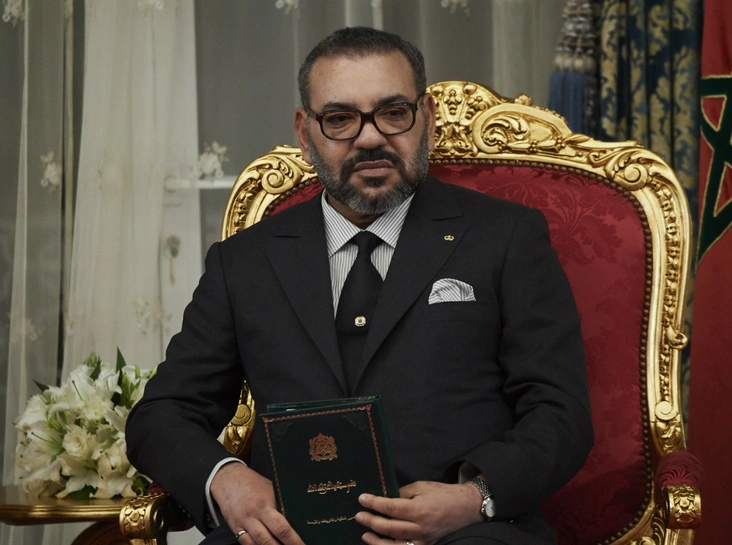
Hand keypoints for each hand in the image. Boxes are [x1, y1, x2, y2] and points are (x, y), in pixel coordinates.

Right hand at [210, 462, 304, 544]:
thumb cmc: (253, 483)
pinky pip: (246, 544)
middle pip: (268, 541)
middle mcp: (252, 517)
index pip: (281, 527)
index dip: (293, 540)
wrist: (228, 479)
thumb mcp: (271, 488)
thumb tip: (298, 516)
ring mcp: (242, 525)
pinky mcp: (235, 529)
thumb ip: (281, 503)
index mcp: (265, 505)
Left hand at [355, 481, 483, 544]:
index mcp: (418, 509)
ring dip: (377, 542)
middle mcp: (420, 528)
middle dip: (371, 521)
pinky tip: (382, 543)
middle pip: (390, 528)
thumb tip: (384, 498)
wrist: (465, 507)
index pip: (390, 507)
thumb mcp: (421, 486)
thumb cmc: (442, 493)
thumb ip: (402, 493)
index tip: (362, 499)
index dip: (374, 503)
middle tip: (359, 516)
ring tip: (365, 535)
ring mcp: (423, 540)